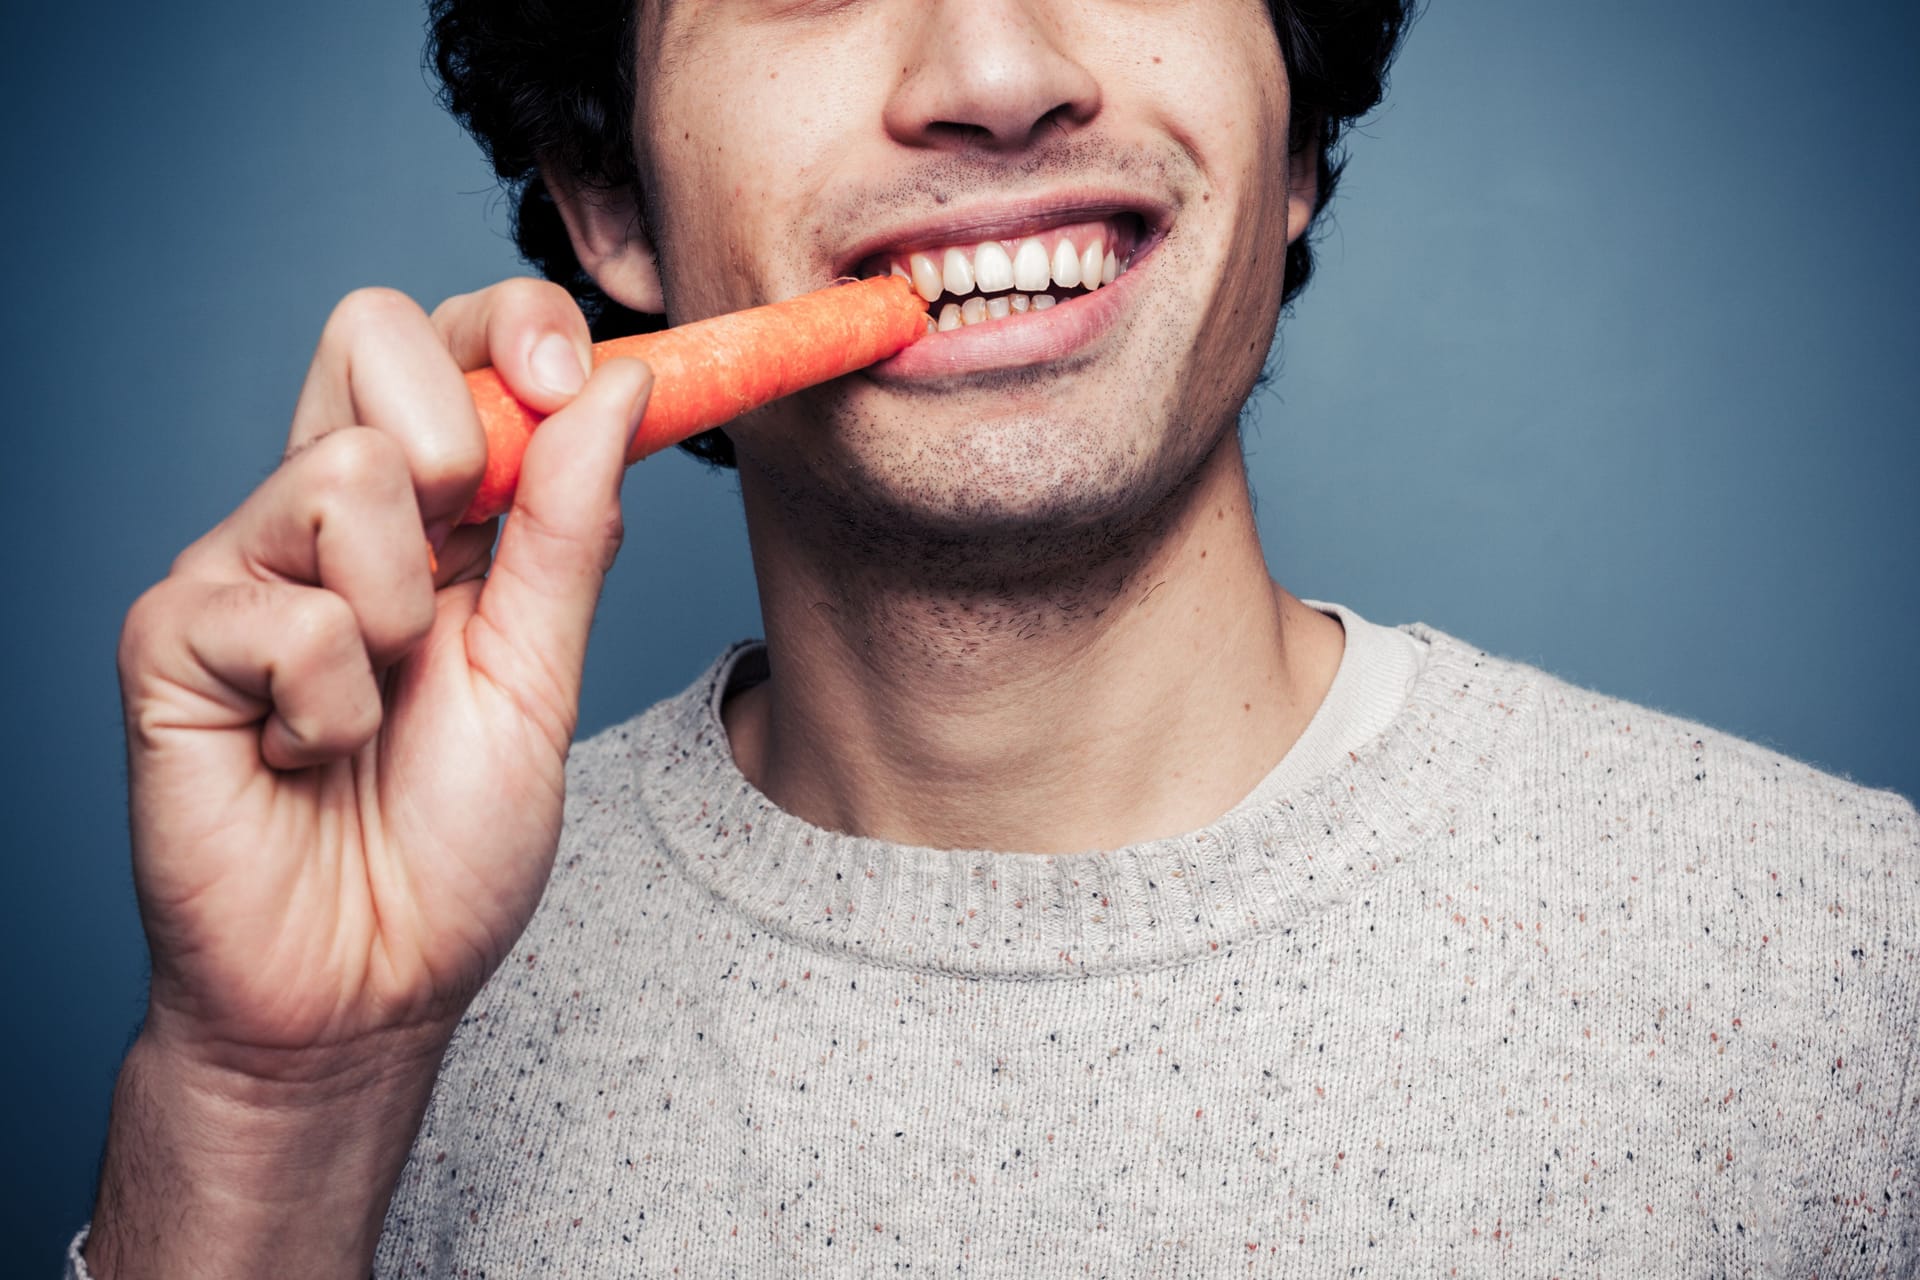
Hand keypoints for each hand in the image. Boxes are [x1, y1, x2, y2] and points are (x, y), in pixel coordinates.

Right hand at [90, 280, 649, 1277]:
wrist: (366, 987)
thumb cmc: (450, 842)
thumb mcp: (542, 674)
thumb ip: (572, 532)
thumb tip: (622, 386)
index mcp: (421, 515)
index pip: (447, 342)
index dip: (513, 325)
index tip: (576, 370)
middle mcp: (321, 517)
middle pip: (367, 331)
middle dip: (457, 434)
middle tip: (466, 562)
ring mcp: (238, 568)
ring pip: (343, 472)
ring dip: (406, 615)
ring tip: (378, 711)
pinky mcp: (171, 637)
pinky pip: (290, 613)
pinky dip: (336, 709)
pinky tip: (309, 760)